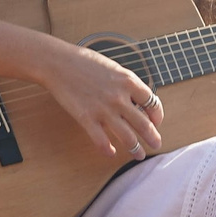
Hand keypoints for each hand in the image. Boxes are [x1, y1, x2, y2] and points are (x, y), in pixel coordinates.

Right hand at [37, 42, 164, 159]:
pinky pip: (101, 141)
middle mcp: (119, 97)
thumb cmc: (84, 62)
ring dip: (135, 149)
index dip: (157, 115)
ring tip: (139, 155)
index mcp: (128, 81)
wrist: (58, 63)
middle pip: (144, 124)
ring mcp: (103, 109)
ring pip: (127, 137)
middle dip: (152, 137)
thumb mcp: (113, 68)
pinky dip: (108, 150)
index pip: (153, 103)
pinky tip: (111, 153)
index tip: (156, 122)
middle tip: (156, 144)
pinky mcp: (86, 118)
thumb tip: (136, 100)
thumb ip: (126, 84)